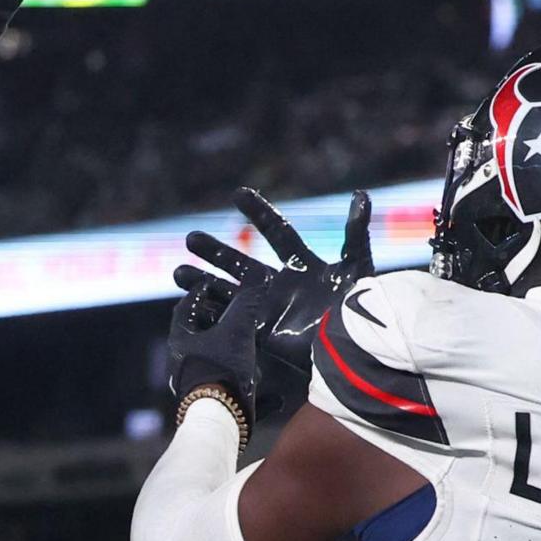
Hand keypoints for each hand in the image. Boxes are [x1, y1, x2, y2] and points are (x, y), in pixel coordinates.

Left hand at [168, 271, 263, 414]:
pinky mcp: (215, 408)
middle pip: (200, 338)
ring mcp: (198, 387)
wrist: (220, 416)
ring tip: (256, 350)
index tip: (210, 283)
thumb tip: (257, 286)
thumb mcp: (236, 329)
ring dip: (235, 358)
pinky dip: (256, 395)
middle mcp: (184, 364)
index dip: (198, 293)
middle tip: (236, 314)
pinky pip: (236, 396)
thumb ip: (245, 306)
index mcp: (181, 342)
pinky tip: (277, 398)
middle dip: (218, 325)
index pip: (185, 309)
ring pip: (217, 366)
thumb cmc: (221, 368)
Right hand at [176, 188, 373, 376]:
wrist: (350, 347)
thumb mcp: (357, 266)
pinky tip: (188, 306)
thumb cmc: (356, 307)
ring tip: (178, 273)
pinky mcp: (261, 332)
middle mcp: (281, 285)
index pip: (277, 232)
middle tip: (191, 239)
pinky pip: (230, 320)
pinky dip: (210, 312)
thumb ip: (355, 232)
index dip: (259, 212)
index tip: (237, 194)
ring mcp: (268, 309)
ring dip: (203, 282)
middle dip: (215, 252)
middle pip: (241, 263)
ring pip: (228, 291)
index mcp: (302, 265)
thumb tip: (361, 195)